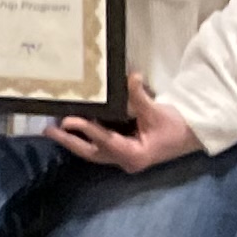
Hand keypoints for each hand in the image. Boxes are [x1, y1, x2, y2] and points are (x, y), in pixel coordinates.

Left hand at [49, 74, 195, 170]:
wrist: (189, 137)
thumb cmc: (175, 127)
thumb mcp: (157, 111)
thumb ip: (141, 96)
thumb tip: (132, 76)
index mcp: (134, 154)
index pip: (105, 141)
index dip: (85, 130)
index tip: (67, 120)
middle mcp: (125, 161)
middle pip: (91, 153)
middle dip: (69, 142)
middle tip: (48, 129)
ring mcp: (123, 159)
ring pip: (93, 152)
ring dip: (74, 141)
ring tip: (53, 128)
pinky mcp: (122, 153)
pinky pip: (98, 147)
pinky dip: (85, 138)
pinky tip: (72, 128)